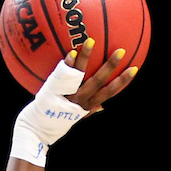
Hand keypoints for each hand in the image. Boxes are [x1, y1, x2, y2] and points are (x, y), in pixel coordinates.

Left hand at [9, 42, 137, 165]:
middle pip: (98, 82)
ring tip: (91, 41)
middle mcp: (79, 100)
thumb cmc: (56, 122)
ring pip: (80, 75)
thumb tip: (103, 107)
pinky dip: (67, 65)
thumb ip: (88, 111)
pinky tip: (70, 52)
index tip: (134, 69)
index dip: (122, 82)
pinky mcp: (53, 92)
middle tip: (121, 51)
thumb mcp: (75, 118)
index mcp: (87, 106)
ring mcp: (66, 96)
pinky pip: (61, 76)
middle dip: (111, 67)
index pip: (109, 92)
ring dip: (86, 57)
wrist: (36, 130)